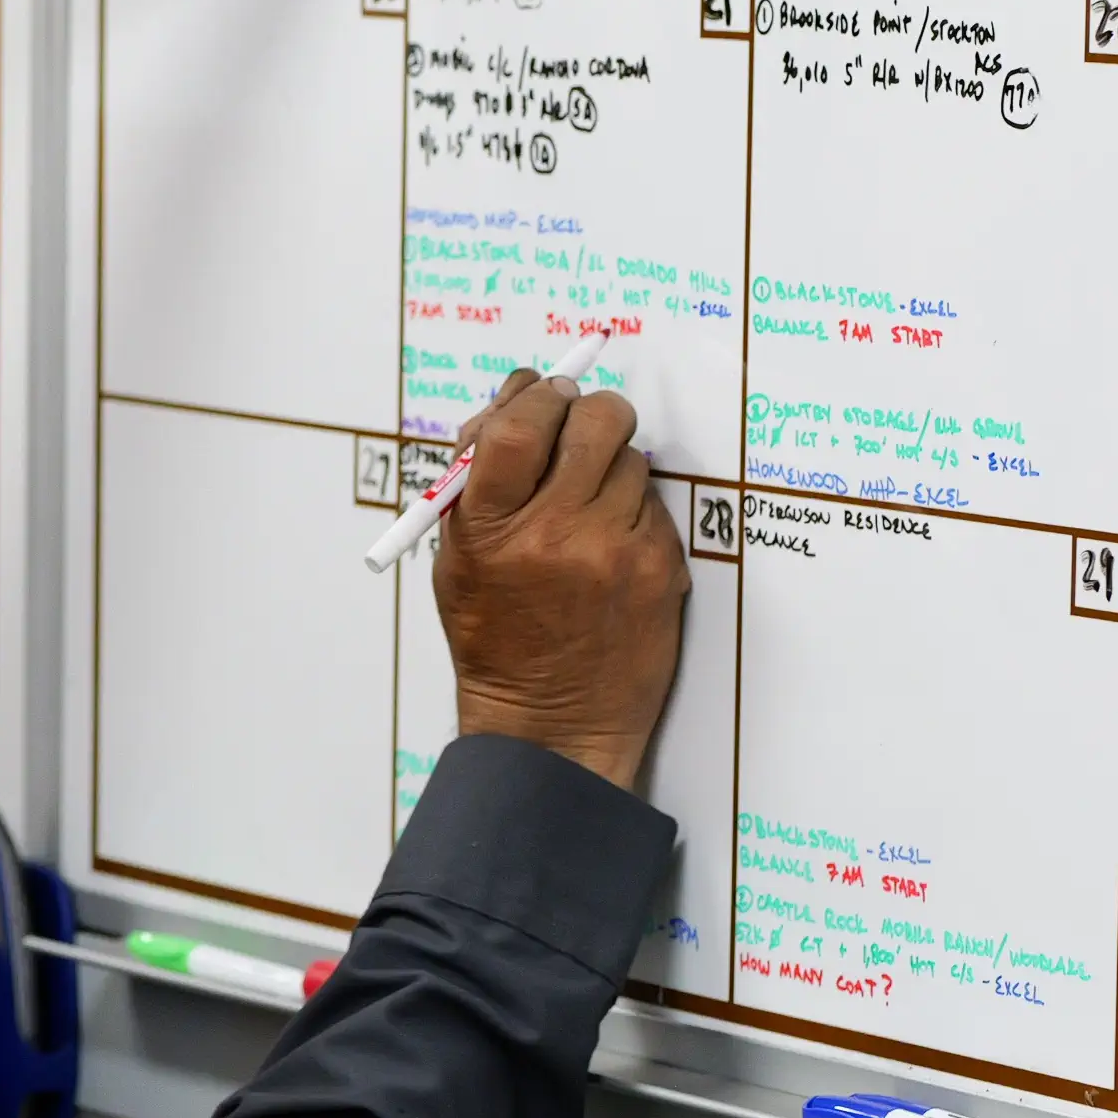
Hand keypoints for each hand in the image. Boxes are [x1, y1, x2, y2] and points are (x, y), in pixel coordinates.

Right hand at [431, 365, 691, 790]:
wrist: (550, 723)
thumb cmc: (497, 637)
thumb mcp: (458, 558)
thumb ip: (478, 478)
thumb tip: (516, 400)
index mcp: (492, 526)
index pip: (520, 422)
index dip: (535, 394)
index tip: (543, 394)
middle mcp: (556, 532)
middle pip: (594, 420)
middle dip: (587, 413)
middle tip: (580, 430)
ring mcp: (615, 550)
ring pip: (632, 460)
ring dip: (611, 469)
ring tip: (590, 511)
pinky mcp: (660, 569)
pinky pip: (655, 506)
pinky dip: (634, 514)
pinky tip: (611, 550)